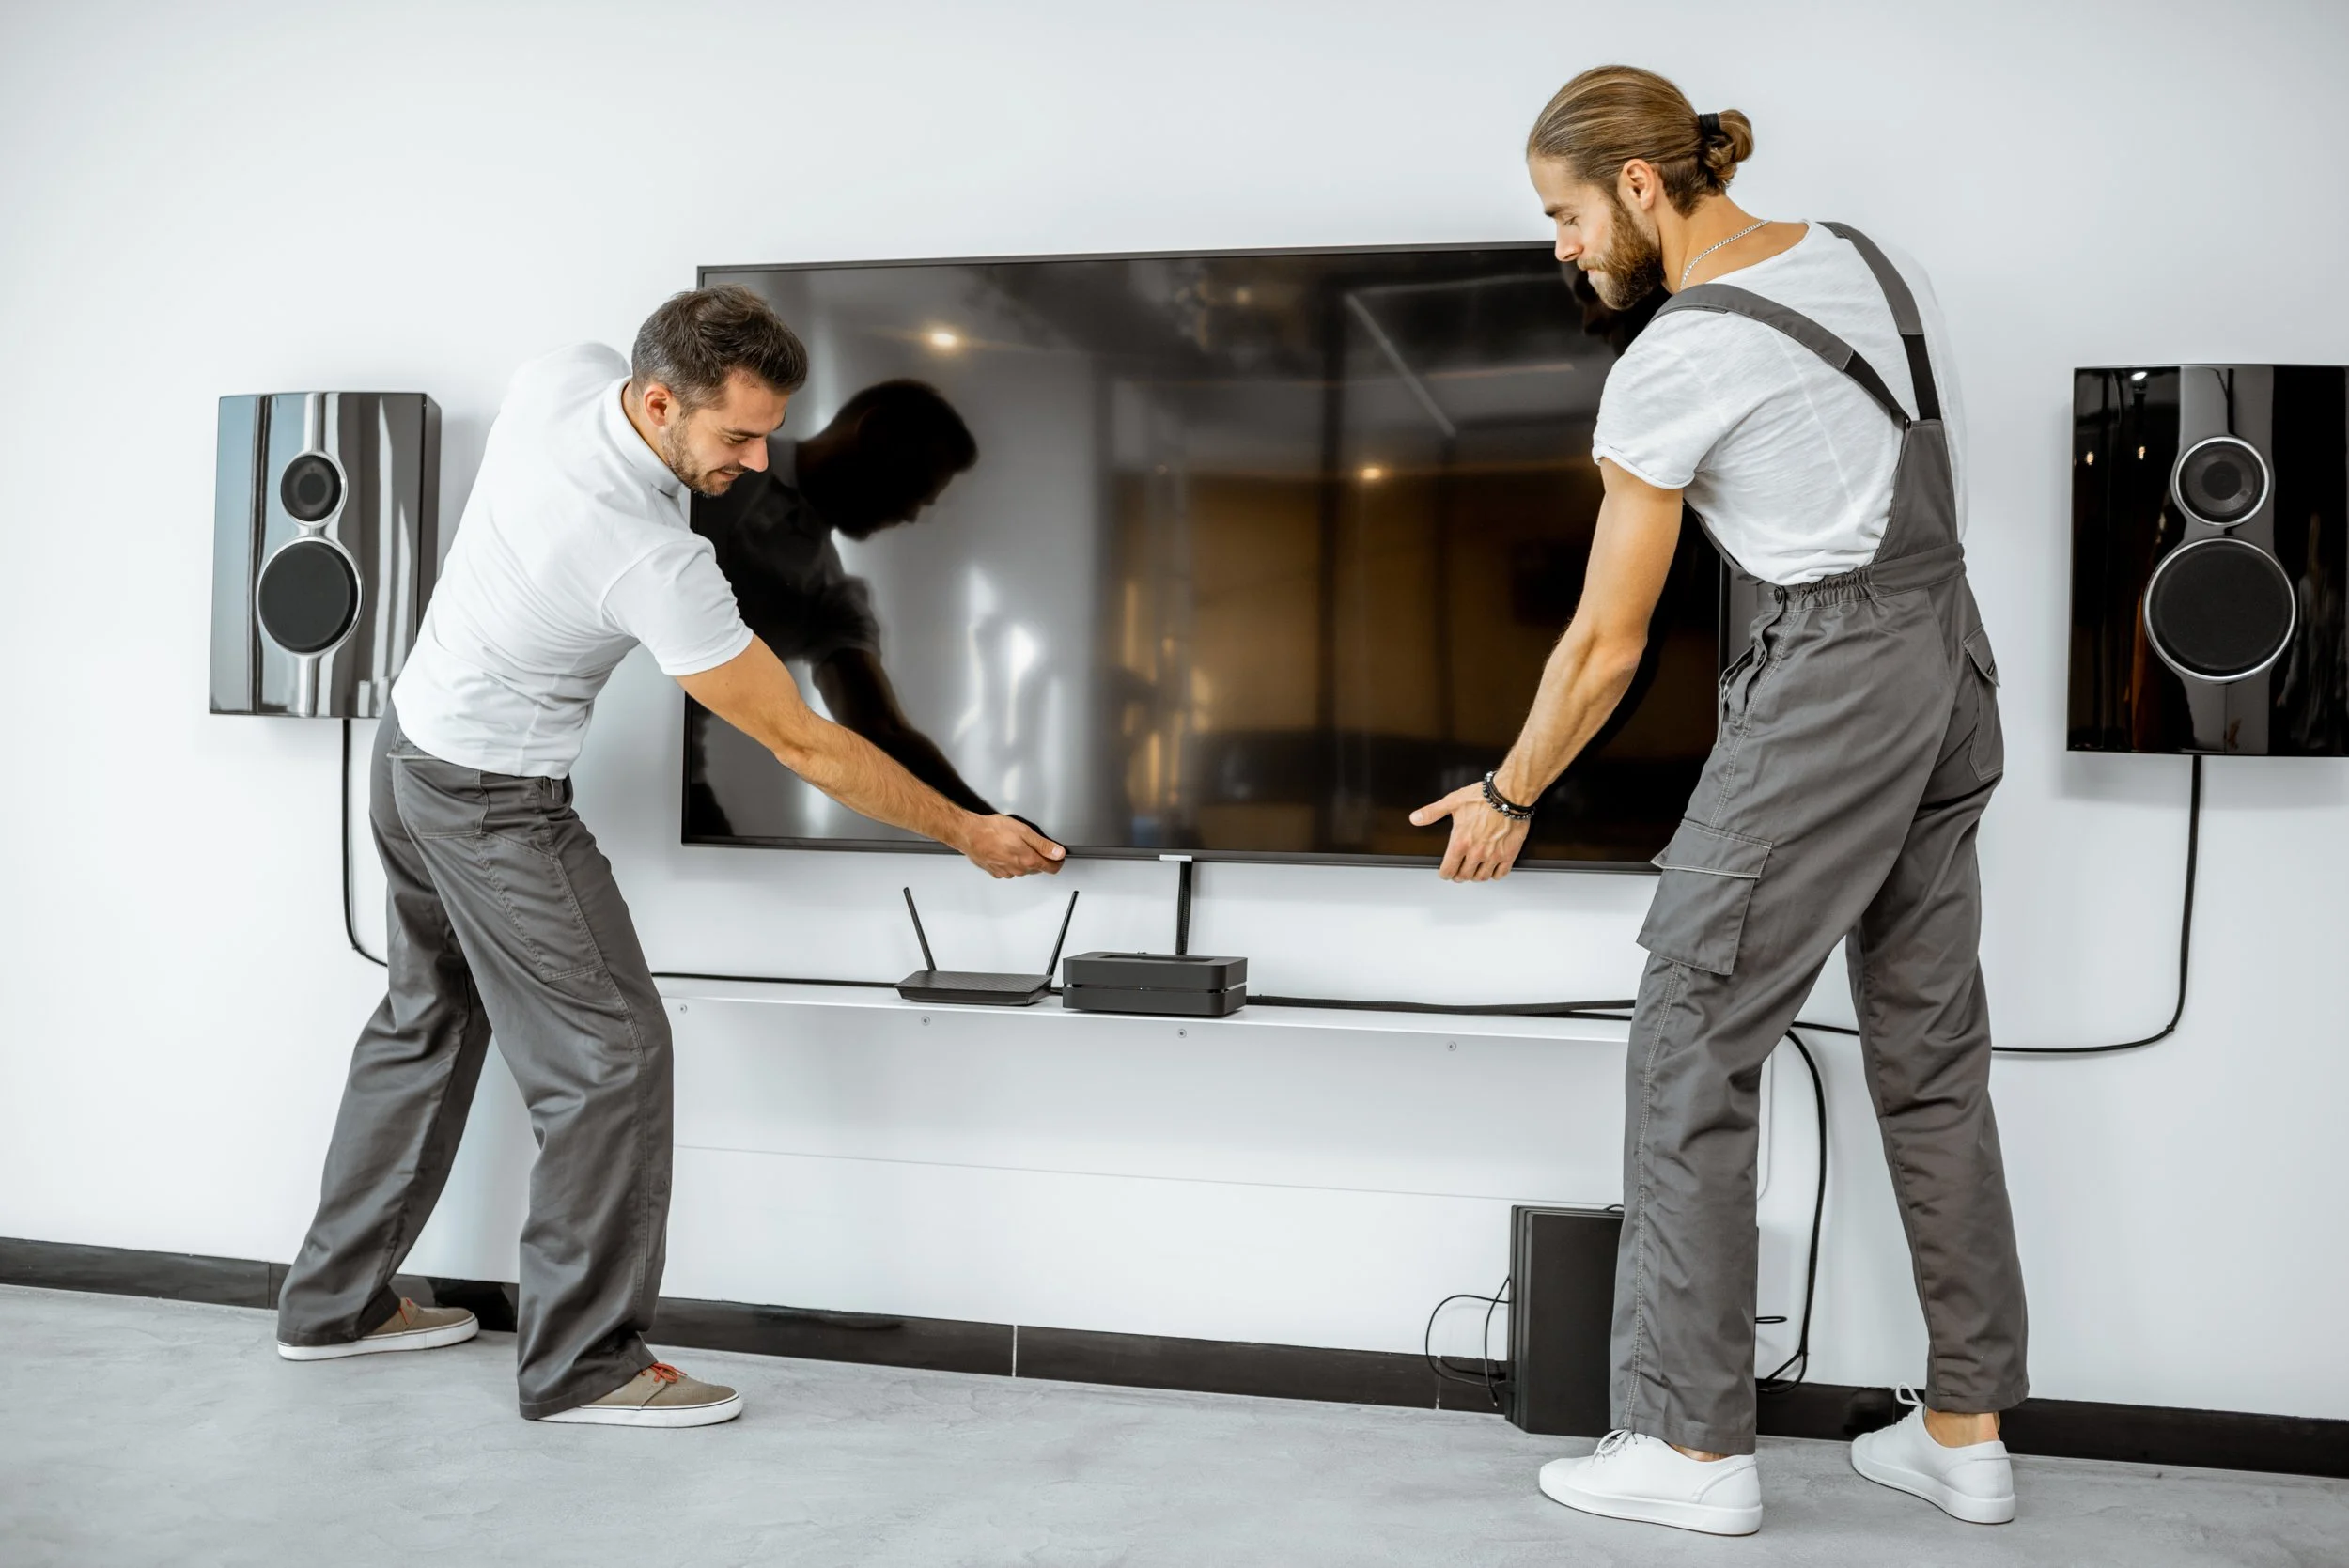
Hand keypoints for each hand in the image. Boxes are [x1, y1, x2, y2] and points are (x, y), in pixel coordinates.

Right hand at [958, 813, 1065, 877]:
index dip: (1058, 861)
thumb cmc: (993, 830)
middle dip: (1040, 858)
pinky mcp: (995, 872)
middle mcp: (1018, 870)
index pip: (1051, 868)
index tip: (1059, 856)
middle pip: (1037, 868)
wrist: (970, 834)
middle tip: (1034, 844)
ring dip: (1023, 859)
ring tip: (1015, 844)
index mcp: (1028, 860)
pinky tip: (1004, 850)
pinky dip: (1010, 861)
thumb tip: (1058, 853)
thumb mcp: (1024, 831)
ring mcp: (1006, 872)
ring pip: (1022, 869)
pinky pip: (1009, 869)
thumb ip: (1043, 845)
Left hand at [1409, 785, 1531, 882]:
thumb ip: (1432, 812)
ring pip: (1481, 877)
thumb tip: (1416, 818)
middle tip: (1458, 873)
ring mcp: (1493, 855)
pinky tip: (1492, 869)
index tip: (1445, 873)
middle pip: (1464, 876)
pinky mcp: (1509, 854)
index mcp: (1460, 842)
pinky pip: (1500, 874)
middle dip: (1459, 876)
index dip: (1445, 874)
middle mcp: (1476, 852)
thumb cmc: (1483, 797)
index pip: (1448, 870)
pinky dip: (1494, 874)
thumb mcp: (1452, 802)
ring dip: (1475, 876)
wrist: (1509, 794)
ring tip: (1473, 871)